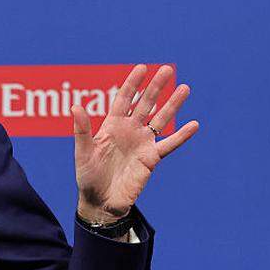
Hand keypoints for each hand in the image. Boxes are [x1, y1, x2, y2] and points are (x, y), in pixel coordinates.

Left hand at [72, 64, 198, 222]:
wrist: (101, 201)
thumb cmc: (88, 177)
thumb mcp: (83, 152)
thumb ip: (82, 130)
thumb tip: (74, 106)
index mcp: (112, 125)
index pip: (124, 99)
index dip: (132, 84)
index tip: (141, 68)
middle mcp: (130, 131)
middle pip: (145, 104)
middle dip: (155, 87)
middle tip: (167, 69)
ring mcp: (142, 143)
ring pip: (160, 119)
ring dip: (172, 104)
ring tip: (185, 88)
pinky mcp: (151, 159)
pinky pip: (169, 144)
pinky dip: (182, 136)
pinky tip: (194, 125)